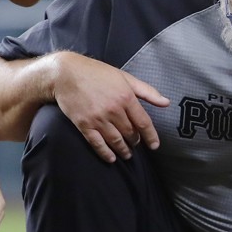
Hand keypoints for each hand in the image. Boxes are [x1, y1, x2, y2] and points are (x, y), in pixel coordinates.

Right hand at [54, 54, 169, 162]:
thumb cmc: (97, 73)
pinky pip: (97, 144)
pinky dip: (105, 153)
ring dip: (123, 150)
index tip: (154, 145)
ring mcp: (98, 119)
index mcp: (126, 97)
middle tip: (136, 145)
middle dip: (135, 142)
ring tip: (127, 154)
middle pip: (130, 133)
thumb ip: (147, 91)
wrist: (65, 74)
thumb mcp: (124, 77)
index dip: (151, 136)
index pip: (144, 122)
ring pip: (116, 141)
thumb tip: (166, 102)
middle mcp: (114, 110)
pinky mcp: (84, 125)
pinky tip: (111, 158)